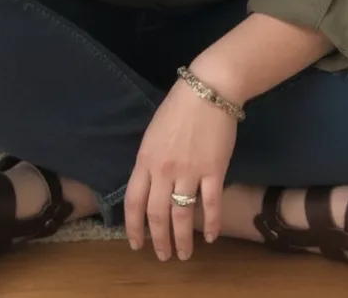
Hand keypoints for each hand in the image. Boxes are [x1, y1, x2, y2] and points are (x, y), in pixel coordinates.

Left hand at [125, 77, 237, 260]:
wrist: (207, 91)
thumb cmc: (178, 107)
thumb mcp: (153, 133)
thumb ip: (150, 160)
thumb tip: (148, 185)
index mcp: (145, 159)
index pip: (134, 201)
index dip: (133, 226)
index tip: (136, 243)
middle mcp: (164, 169)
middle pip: (157, 213)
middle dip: (158, 239)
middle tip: (162, 256)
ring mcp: (189, 171)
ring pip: (182, 215)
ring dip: (182, 239)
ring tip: (183, 254)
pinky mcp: (214, 171)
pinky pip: (210, 204)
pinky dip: (211, 224)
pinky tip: (211, 237)